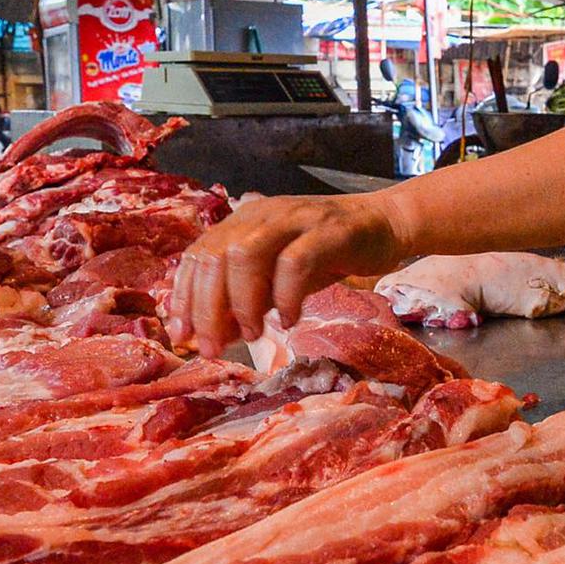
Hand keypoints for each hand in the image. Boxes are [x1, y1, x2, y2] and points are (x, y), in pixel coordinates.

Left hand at [170, 192, 409, 352]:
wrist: (382, 226)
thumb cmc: (325, 254)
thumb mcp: (276, 279)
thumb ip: (244, 301)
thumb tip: (211, 336)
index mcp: (242, 223)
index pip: (197, 256)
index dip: (183, 298)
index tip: (182, 335)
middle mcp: (261, 216)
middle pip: (215, 258)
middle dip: (208, 309)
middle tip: (215, 347)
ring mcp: (294, 220)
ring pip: (245, 256)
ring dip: (243, 301)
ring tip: (254, 333)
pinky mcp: (327, 232)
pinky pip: (295, 263)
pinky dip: (286, 296)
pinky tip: (290, 319)